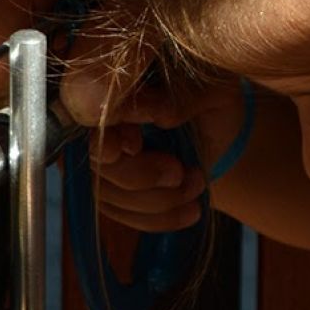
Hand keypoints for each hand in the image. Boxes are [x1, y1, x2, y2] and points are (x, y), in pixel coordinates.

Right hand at [71, 63, 246, 233]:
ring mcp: (100, 162)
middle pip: (97, 164)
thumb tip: (156, 114)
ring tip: (198, 184)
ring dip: (159, 200)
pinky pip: (124, 216)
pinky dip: (160, 218)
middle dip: (140, 176)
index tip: (134, 146)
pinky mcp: (111, 193)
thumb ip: (180, 99)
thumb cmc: (212, 101)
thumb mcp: (211, 93)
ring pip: (109, 196)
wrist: (217, 131)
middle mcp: (97, 126)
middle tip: (179, 174)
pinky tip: (191, 210)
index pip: (92, 117)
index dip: (107, 137)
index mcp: (115, 91)